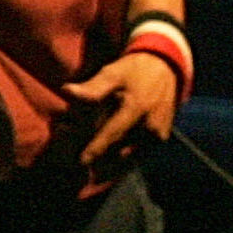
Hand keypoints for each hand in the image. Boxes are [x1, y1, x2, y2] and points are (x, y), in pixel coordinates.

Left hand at [61, 50, 179, 168]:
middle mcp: (150, 125)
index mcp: (137, 107)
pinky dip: (122, 158)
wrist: (166, 68)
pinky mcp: (160, 139)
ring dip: (110, 161)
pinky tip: (108, 159)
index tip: (82, 162)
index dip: (96, 149)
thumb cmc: (135, 70)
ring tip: (93, 163)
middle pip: (119, 150)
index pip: (113, 133)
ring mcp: (157, 134)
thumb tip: (66, 90)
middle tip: (79, 161)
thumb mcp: (114, 73)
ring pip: (129, 156)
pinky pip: (137, 154)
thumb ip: (93, 87)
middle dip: (100, 158)